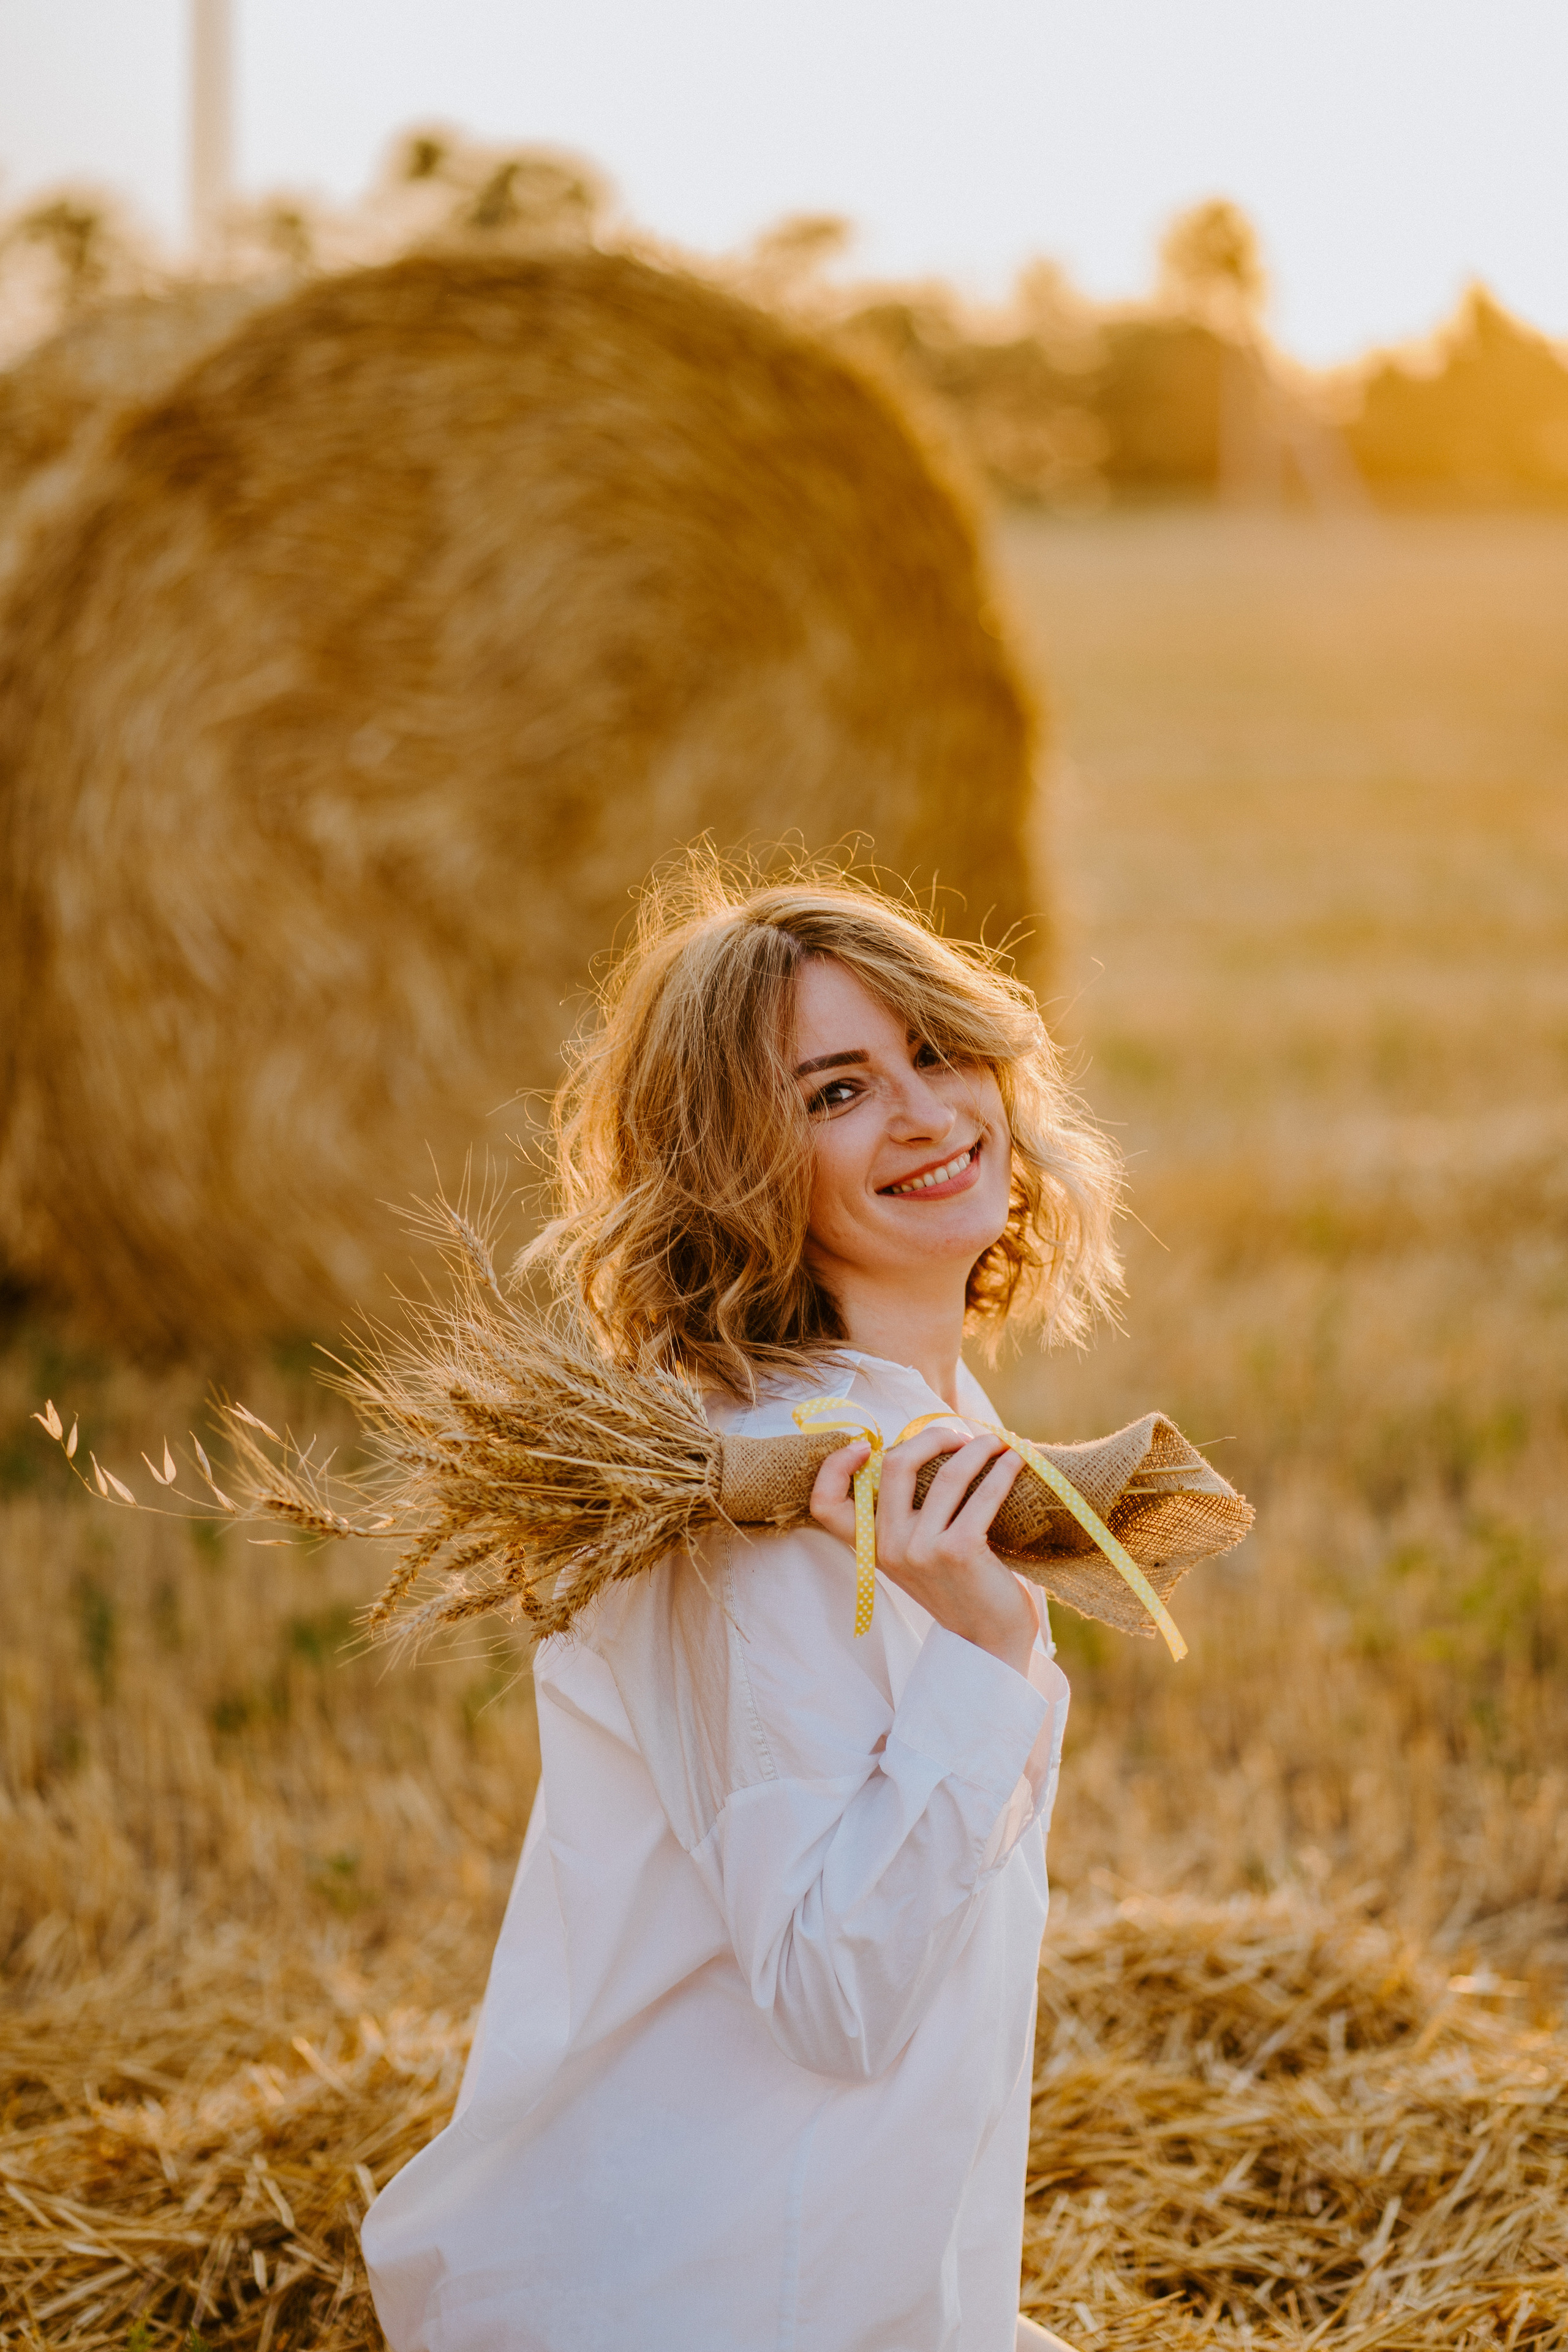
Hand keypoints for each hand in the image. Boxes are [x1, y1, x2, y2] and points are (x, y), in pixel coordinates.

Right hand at [809, 1427, 1038, 1676]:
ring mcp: (922, 1550)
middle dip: (932, 1436)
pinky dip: (1003, 1470)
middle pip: (895, 1465)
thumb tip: (932, 1447)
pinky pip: (982, 1494)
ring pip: (947, 1473)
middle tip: (961, 1436)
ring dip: (978, 1448)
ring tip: (997, 1443)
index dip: (833, 1467)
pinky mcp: (959, 1552)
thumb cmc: (961, 1588)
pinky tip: (1017, 1461)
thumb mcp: (919, 1554)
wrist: (990, 1643)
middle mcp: (890, 1548)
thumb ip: (911, 1514)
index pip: (826, 1505)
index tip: (861, 1445)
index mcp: (873, 1547)